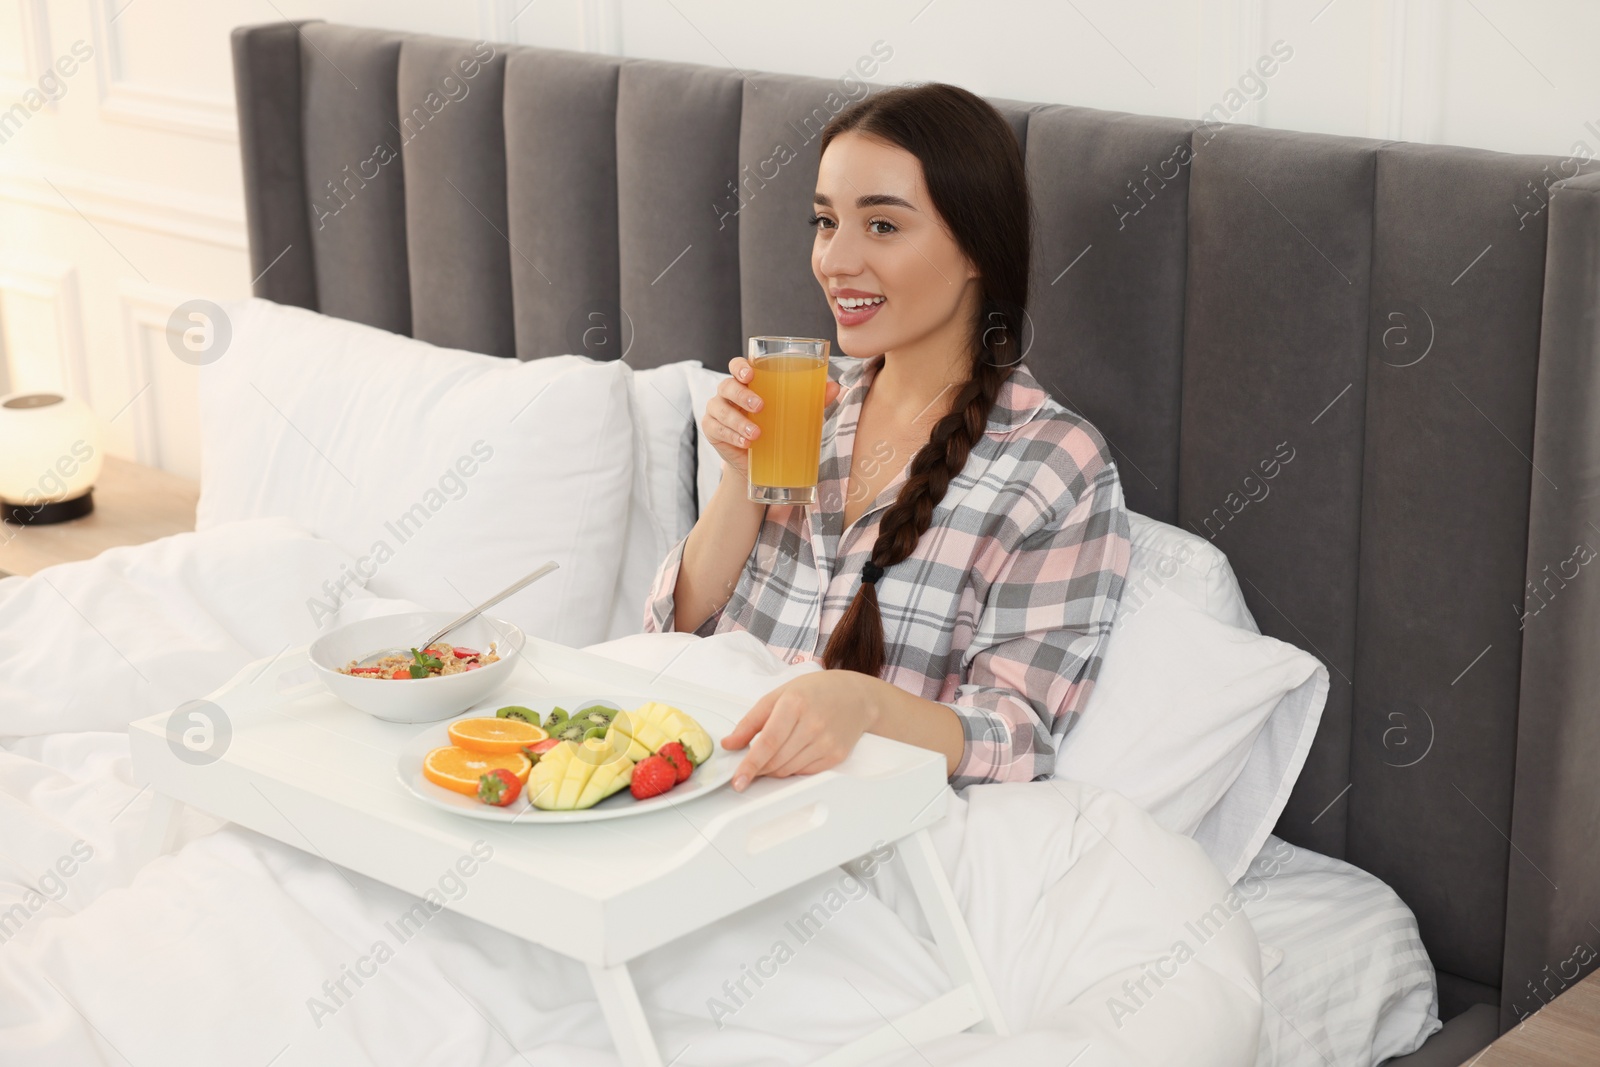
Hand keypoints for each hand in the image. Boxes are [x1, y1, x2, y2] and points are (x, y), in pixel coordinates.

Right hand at [703, 356, 841, 476]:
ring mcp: (717, 411)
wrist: (760, 463)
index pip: (737, 366)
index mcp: (746, 383)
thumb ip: (812, 399)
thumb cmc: (776, 428)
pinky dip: (731, 436)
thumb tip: (835, 387)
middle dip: (742, 395)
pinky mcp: (712, 430)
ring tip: (756, 434)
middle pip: (727, 386)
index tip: (750, 374)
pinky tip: (745, 444)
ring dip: (738, 421)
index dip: (740, 367)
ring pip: (720, 409)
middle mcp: (728, 393)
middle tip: (760, 407)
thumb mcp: (794, 413)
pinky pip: (717, 429)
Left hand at [721, 670, 880, 789]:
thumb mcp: (778, 695)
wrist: (856, 696)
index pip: (768, 742)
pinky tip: (794, 753)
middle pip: (776, 760)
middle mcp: (813, 724)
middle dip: (758, 768)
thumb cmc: (816, 692)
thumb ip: (751, 721)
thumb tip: (730, 743)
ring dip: (774, 769)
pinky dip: (792, 769)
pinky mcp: (836, 756)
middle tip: (750, 766)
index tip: (738, 779)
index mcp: (795, 704)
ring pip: (788, 771)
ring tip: (775, 753)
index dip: (750, 764)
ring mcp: (826, 742)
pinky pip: (804, 773)